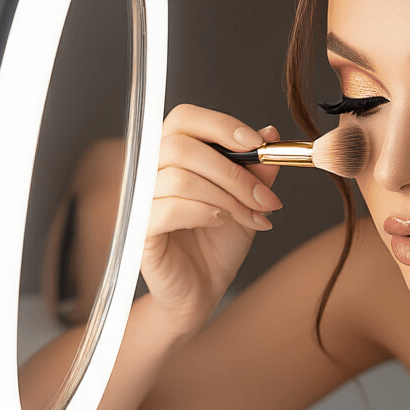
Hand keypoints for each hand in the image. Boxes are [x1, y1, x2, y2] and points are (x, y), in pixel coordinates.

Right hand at [142, 104, 282, 330]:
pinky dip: (204, 212)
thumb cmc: (218, 244)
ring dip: (227, 197)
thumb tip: (270, 133)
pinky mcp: (138, 231)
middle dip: (234, 172)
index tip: (258, 143)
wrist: (203, 291)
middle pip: (183, 146)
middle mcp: (149, 172)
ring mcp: (140, 200)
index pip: (185, 118)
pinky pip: (169, 208)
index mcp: (172, 156)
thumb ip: (256, 169)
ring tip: (254, 217)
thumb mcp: (247, 201)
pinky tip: (222, 221)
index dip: (221, 125)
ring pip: (180, 178)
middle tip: (266, 198)